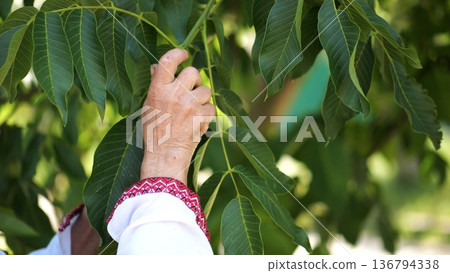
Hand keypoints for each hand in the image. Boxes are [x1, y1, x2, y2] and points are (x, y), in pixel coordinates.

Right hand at [140, 49, 214, 183]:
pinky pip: (211, 107)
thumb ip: (156, 85)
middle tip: (191, 90)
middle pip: (193, 72)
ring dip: (203, 99)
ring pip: (206, 90)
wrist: (164, 155)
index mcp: (158, 89)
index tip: (184, 54)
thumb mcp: (149, 105)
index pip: (168, 61)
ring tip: (193, 111)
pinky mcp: (201, 116)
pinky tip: (197, 122)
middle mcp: (174, 94)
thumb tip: (158, 67)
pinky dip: (207, 115)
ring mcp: (189, 105)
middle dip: (195, 80)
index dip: (178, 53)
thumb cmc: (154, 131)